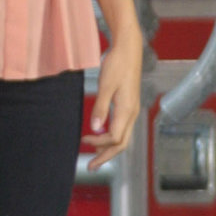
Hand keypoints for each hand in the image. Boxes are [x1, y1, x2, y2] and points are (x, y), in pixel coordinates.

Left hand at [83, 27, 141, 169]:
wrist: (129, 48)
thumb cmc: (117, 63)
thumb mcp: (106, 84)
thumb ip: (100, 107)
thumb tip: (94, 129)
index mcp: (127, 110)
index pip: (114, 138)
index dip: (99, 143)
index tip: (83, 139)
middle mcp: (132, 113)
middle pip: (122, 144)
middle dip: (106, 156)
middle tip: (90, 167)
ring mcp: (132, 110)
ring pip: (123, 137)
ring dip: (108, 147)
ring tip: (94, 154)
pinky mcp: (129, 105)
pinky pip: (122, 127)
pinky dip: (112, 136)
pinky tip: (101, 134)